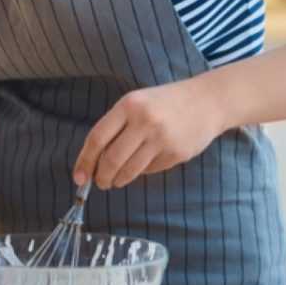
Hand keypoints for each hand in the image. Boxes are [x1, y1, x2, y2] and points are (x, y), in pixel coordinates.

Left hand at [73, 75, 225, 190]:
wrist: (207, 101)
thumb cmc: (164, 103)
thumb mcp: (137, 103)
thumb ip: (116, 127)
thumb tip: (93, 161)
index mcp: (129, 105)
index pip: (98, 138)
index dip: (85, 161)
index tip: (79, 177)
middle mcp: (144, 121)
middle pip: (112, 159)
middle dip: (102, 177)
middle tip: (100, 183)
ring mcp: (162, 139)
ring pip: (130, 170)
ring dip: (118, 180)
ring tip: (115, 180)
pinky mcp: (176, 154)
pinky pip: (150, 171)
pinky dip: (141, 173)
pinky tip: (143, 165)